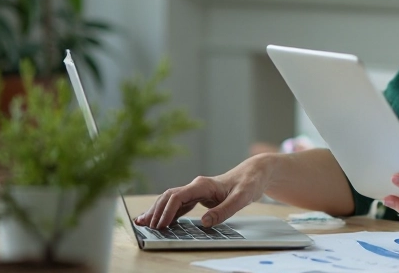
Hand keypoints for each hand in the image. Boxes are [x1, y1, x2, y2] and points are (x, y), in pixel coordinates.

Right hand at [135, 154, 275, 228]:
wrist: (255, 173)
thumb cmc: (249, 183)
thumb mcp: (242, 198)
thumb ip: (224, 210)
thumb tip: (204, 222)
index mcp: (203, 185)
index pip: (178, 196)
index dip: (167, 210)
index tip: (161, 224)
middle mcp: (196, 186)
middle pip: (169, 197)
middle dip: (155, 210)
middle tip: (143, 225)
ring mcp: (196, 191)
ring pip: (171, 200)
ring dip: (157, 210)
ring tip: (143, 222)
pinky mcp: (199, 197)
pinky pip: (179, 204)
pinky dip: (168, 212)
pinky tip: (160, 220)